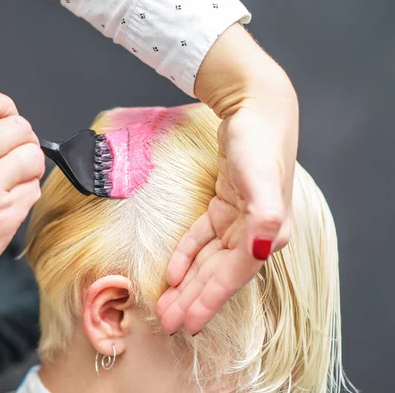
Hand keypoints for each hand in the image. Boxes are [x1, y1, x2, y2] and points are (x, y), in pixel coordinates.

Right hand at [0, 88, 44, 304]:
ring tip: (10, 184)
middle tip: (14, 159)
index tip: (7, 120)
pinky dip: (26, 196)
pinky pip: (34, 189)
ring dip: (29, 169)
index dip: (4, 106)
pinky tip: (6, 207)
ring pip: (34, 156)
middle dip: (23, 142)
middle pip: (19, 126)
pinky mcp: (5, 215)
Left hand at [156, 24, 297, 334]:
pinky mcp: (226, 207)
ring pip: (209, 261)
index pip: (232, 277)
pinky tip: (173, 271)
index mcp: (267, 233)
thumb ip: (265, 217)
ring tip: (167, 305)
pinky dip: (188, 255)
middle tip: (167, 323)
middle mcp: (255, 233)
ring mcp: (240, 221)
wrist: (254, 109)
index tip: (186, 324)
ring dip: (188, 284)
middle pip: (217, 275)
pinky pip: (203, 238)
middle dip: (193, 300)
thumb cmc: (258, 143)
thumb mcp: (261, 178)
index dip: (209, 301)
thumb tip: (262, 252)